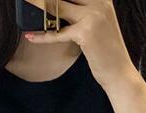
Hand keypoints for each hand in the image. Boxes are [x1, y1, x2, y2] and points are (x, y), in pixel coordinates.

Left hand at [22, 0, 139, 90]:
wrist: (118, 72)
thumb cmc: (106, 51)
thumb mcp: (98, 24)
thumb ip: (82, 12)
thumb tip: (58, 6)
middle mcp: (99, 2)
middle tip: (30, 0)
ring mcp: (93, 16)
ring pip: (59, 7)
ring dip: (39, 6)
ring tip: (26, 5)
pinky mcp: (85, 32)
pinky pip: (58, 32)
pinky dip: (43, 36)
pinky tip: (31, 36)